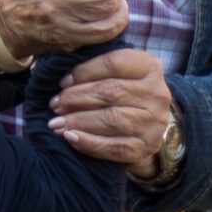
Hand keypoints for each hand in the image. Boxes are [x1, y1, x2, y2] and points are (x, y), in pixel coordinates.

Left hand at [51, 47, 172, 180]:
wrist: (148, 125)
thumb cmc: (124, 93)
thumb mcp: (117, 73)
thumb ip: (93, 67)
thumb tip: (54, 74)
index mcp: (149, 67)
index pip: (113, 63)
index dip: (83, 72)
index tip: (62, 82)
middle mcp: (157, 94)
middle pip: (110, 92)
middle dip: (76, 98)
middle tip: (55, 104)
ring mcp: (154, 123)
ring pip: (112, 120)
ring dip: (79, 121)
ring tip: (56, 123)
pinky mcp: (146, 147)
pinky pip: (115, 147)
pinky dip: (90, 144)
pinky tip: (71, 138)